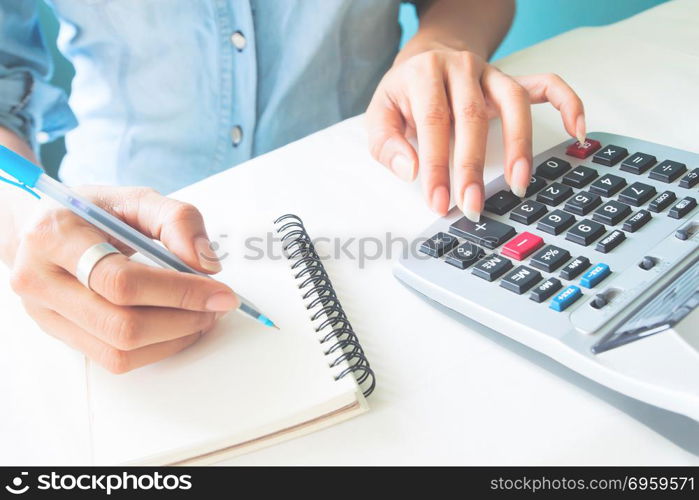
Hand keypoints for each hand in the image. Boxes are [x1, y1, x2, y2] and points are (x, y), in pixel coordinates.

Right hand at [9, 186, 237, 372]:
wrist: (38, 230)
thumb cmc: (90, 213)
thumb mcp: (134, 199)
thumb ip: (177, 220)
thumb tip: (206, 265)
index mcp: (55, 235)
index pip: (121, 280)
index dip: (180, 292)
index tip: (221, 292)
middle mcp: (40, 279)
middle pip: (121, 324)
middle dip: (182, 320)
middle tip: (216, 306)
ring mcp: (44, 314)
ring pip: (118, 351)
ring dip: (173, 339)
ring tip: (201, 316)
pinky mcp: (59, 336)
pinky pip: (113, 359)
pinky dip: (157, 348)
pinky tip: (177, 327)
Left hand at [366, 45, 584, 220]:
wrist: (426, 59)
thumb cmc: (405, 94)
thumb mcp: (381, 114)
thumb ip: (387, 143)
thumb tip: (410, 170)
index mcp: (424, 74)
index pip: (433, 122)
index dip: (437, 165)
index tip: (439, 201)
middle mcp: (461, 68)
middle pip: (471, 117)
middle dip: (472, 166)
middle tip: (473, 205)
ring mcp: (491, 73)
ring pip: (513, 102)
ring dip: (519, 145)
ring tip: (518, 183)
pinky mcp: (512, 80)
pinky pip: (548, 85)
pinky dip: (568, 104)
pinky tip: (576, 132)